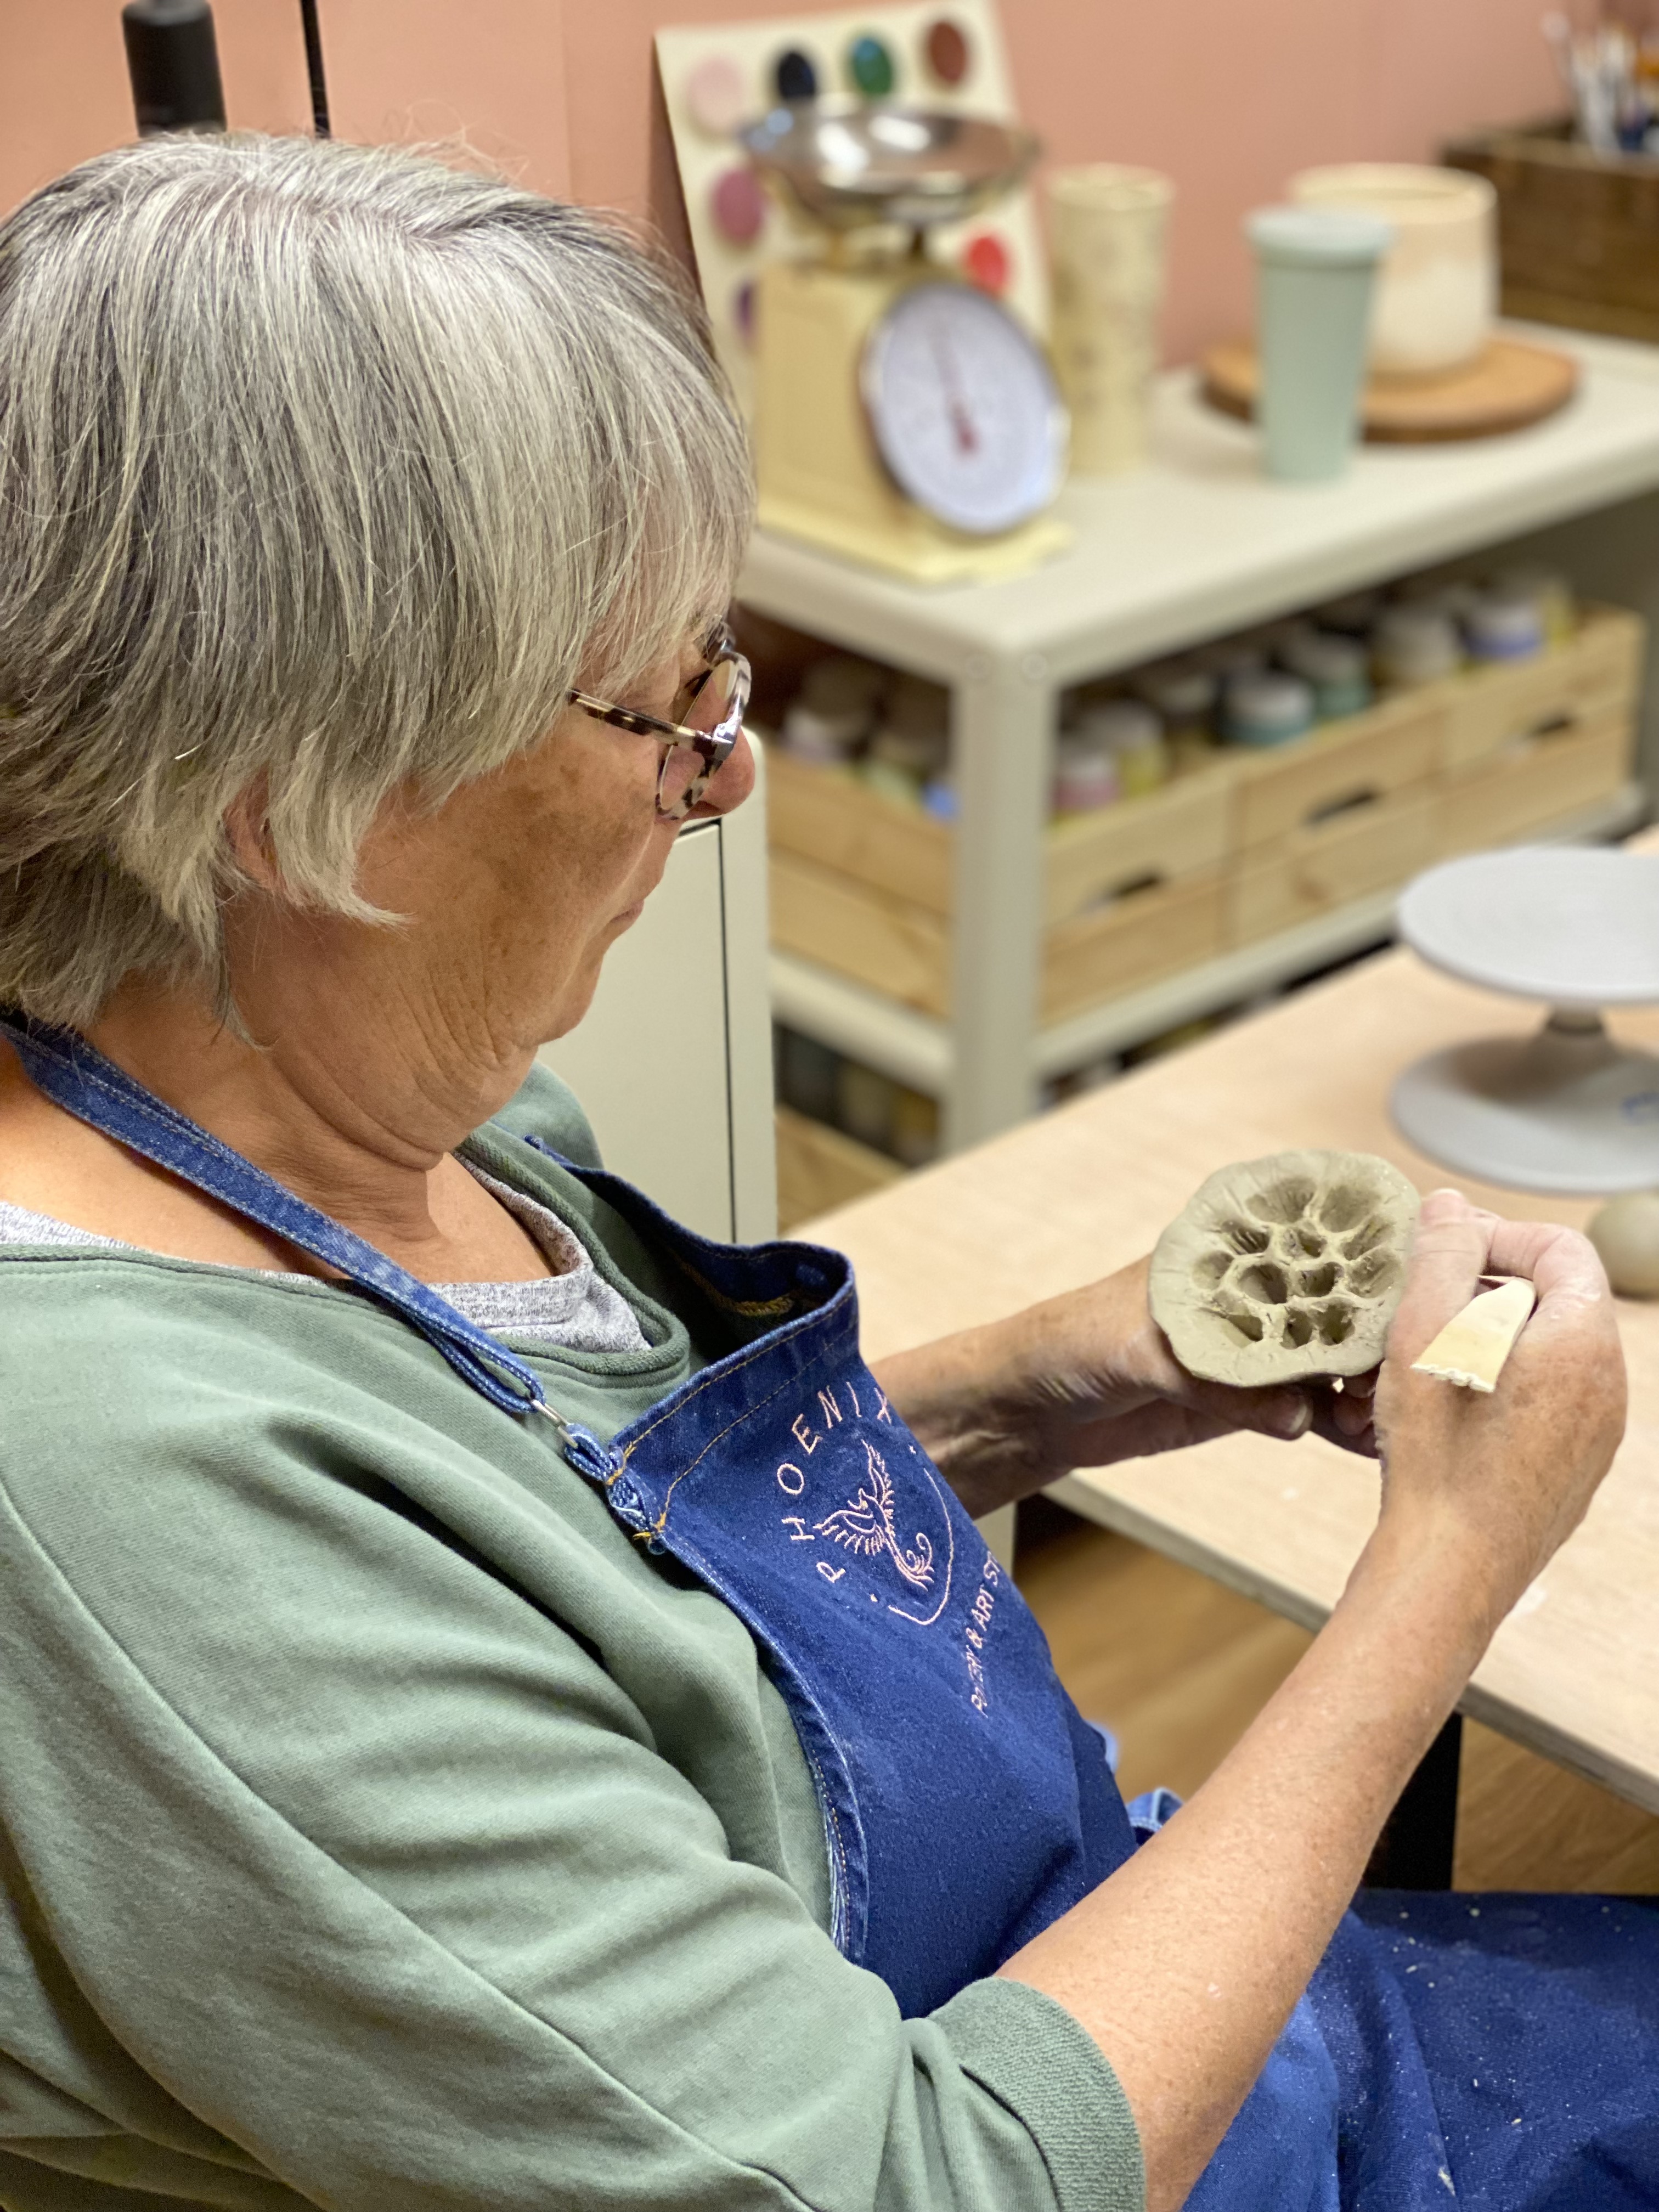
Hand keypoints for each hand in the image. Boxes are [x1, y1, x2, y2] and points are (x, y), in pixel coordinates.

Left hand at [873, 1253, 1376, 1519]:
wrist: (1029, 1405)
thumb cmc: (1069, 1343)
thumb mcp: (1138, 1350)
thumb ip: (1217, 1376)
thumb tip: (1295, 1410)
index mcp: (1230, 1244)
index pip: (1319, 1238)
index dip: (1376, 1258)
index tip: (1425, 1290)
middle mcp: (1256, 1288)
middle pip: (1347, 1301)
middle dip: (1388, 1334)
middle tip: (1417, 1376)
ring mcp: (1260, 1344)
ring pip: (1341, 1358)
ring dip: (1373, 1387)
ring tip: (1395, 1419)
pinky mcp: (1253, 1398)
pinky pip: (1315, 1408)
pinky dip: (1344, 1426)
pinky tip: (1370, 1443)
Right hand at [1369, 1188, 1625, 1629]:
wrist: (1449, 1572)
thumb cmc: (1436, 1459)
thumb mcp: (1423, 1336)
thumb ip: (1443, 1257)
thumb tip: (1451, 1206)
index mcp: (1583, 1343)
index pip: (1562, 1247)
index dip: (1497, 1236)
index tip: (1442, 1258)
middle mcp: (1608, 1386)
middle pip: (1555, 1297)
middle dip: (1487, 1289)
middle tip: (1423, 1308)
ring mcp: (1597, 1433)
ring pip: (1547, 1351)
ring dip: (1488, 1338)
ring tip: (1426, 1361)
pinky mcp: (1574, 1468)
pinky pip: (1546, 1400)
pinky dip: (1499, 1386)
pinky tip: (1447, 1411)